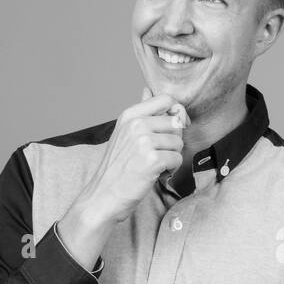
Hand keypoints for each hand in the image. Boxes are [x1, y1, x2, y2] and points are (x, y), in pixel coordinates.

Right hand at [72, 86, 190, 227]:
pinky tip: (157, 174)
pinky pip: (177, 158)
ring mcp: (144, 141)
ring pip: (179, 142)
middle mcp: (136, 124)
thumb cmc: (116, 167)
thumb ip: (140, 111)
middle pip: (176, 123)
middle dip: (174, 141)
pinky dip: (171, 169)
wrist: (103, 195)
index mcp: (130, 115)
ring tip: (155, 165)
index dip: (177, 112)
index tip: (176, 126)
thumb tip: (148, 89)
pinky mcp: (152, 159)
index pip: (166, 99)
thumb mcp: (124, 132)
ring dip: (172, 157)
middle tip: (159, 154)